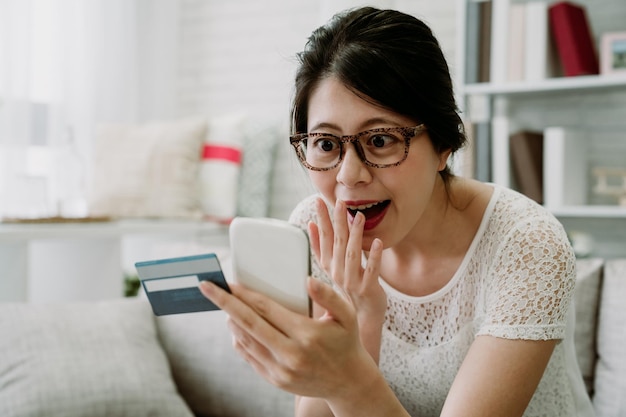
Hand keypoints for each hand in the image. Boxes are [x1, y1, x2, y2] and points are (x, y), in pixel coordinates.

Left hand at [198, 274, 377, 400]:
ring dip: (230, 320)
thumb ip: (329, 295)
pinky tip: (235, 326)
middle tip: (206, 287)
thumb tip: (307, 280)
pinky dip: (238, 340)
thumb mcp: (346, 315)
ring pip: (245, 341)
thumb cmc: (346, 342)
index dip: (245, 294)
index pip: (267, 310)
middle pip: (248, 324)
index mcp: (307, 334)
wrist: (349, 382)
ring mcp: (281, 370)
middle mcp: (291, 354)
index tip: (229, 282)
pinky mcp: (276, 380)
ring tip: (222, 304)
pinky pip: (249, 357)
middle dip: (224, 303)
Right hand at [308, 198, 386, 359]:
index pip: (324, 239)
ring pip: (352, 255)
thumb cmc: (347, 289)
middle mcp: (337, 274)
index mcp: (329, 266)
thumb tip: (312, 224)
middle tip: (339, 202)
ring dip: (355, 235)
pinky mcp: (368, 289)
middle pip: (337, 244)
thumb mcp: (331, 268)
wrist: (361, 320)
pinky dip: (373, 257)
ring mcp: (352, 282)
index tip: (319, 201)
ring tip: (358, 217)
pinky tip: (377, 242)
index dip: (322, 219)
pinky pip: (371, 271)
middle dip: (337, 222)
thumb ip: (321, 246)